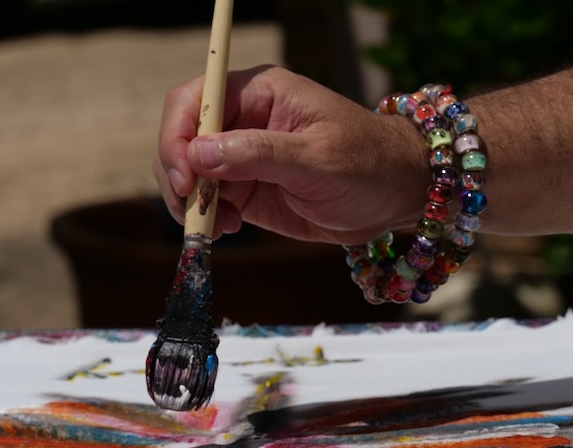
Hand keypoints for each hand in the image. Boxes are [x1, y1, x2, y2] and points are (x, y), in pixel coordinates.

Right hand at [153, 65, 427, 244]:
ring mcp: (241, 156)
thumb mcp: (317, 158)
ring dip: (191, 202)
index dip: (178, 136)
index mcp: (259, 93)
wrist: (394, 196)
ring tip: (217, 227)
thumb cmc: (368, 164)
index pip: (195, 100)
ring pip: (188, 173)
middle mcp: (243, 119)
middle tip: (194, 211)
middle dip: (178, 175)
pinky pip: (207, 200)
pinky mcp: (244, 188)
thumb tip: (198, 154)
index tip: (185, 178)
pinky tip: (225, 229)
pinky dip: (205, 218)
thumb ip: (258, 154)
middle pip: (182, 137)